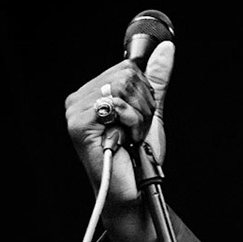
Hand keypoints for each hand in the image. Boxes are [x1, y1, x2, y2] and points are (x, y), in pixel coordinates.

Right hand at [63, 40, 176, 209]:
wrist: (135, 192)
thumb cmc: (138, 158)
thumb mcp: (151, 112)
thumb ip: (156, 80)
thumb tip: (166, 49)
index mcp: (92, 93)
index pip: (126, 67)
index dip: (144, 91)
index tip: (140, 116)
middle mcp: (79, 99)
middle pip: (126, 73)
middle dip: (143, 104)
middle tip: (136, 130)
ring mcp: (76, 111)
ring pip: (123, 86)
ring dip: (138, 115)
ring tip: (130, 136)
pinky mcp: (79, 123)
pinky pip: (117, 103)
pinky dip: (131, 122)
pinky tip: (124, 140)